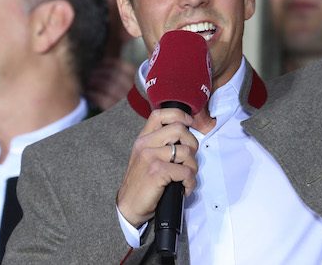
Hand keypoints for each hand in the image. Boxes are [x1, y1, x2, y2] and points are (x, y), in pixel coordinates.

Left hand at [84, 58, 135, 109]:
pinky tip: (89, 93)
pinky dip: (93, 94)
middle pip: (115, 75)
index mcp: (140, 86)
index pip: (127, 69)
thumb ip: (131, 82)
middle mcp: (134, 93)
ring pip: (108, 86)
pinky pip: (102, 99)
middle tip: (93, 72)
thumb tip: (114, 67)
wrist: (138, 128)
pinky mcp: (115, 113)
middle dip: (101, 71)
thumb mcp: (138, 94)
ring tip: (90, 81)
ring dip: (96, 81)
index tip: (104, 62)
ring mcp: (125, 102)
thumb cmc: (135, 110)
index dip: (113, 63)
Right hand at [116, 108, 198, 227]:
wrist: (128, 207)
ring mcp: (150, 157)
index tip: (190, 124)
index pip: (161, 114)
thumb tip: (185, 137)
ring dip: (193, 167)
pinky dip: (190, 182)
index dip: (180, 115)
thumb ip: (160, 144)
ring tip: (187, 178)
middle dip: (193, 144)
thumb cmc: (142, 184)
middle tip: (189, 160)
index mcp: (143, 139)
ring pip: (186, 151)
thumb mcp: (146, 158)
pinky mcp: (157, 171)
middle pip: (179, 129)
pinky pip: (186, 171)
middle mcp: (145, 144)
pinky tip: (185, 188)